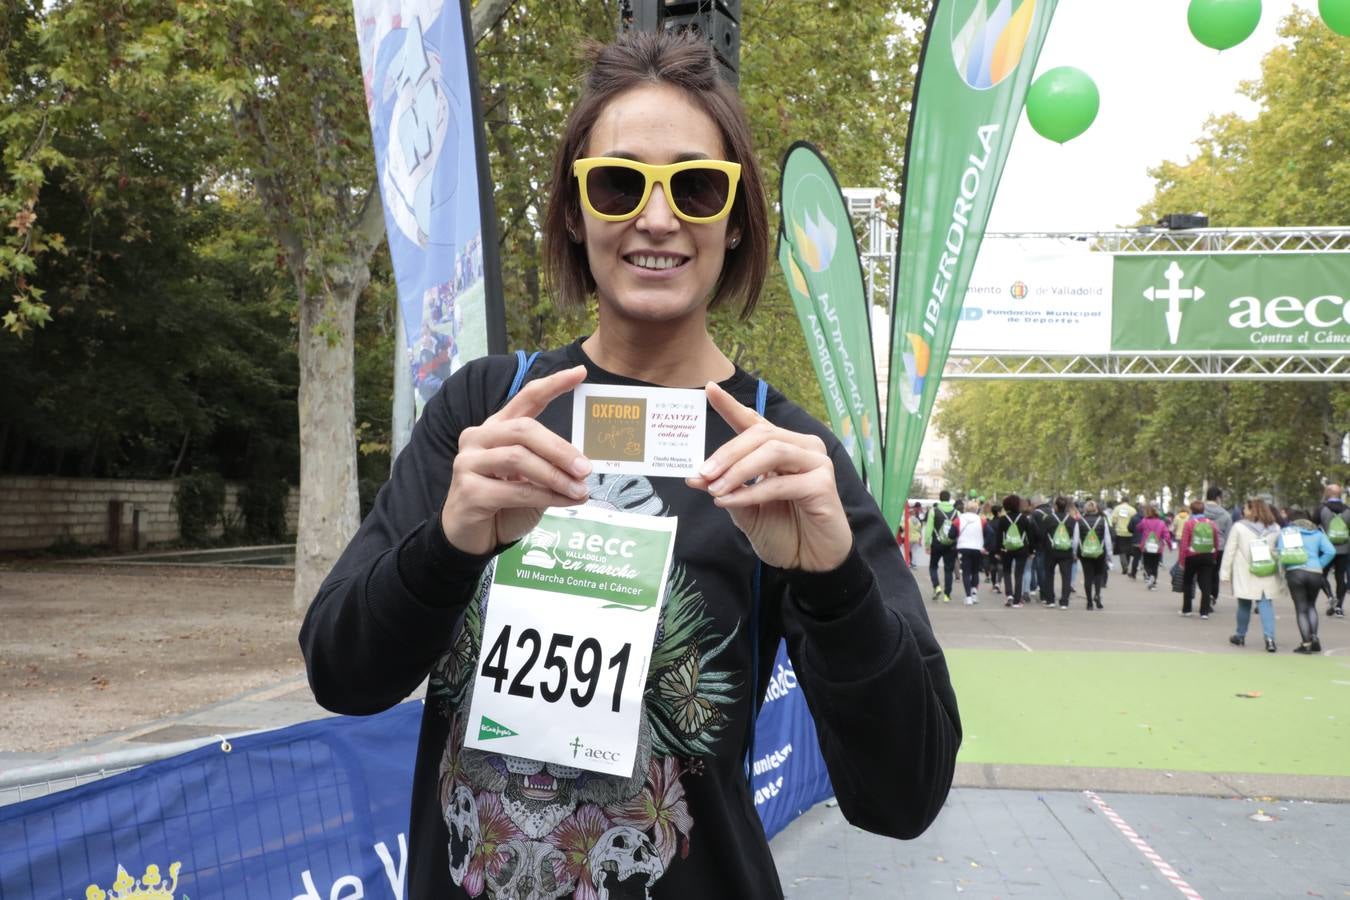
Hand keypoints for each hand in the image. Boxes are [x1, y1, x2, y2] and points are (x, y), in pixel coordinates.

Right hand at [441, 365, 591, 555]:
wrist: (471, 537)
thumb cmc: (503, 504)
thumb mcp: (531, 480)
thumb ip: (550, 466)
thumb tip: (583, 467)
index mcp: (496, 428)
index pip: (526, 398)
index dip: (553, 384)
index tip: (581, 373)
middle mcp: (478, 438)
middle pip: (524, 430)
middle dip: (559, 448)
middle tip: (585, 468)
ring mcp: (468, 462)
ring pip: (518, 459)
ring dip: (554, 476)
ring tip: (579, 490)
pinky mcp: (468, 490)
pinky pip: (514, 490)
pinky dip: (545, 496)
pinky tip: (564, 502)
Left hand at [686, 382, 851, 571]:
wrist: (810, 562)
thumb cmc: (782, 531)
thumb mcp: (745, 509)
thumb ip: (724, 489)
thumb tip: (693, 477)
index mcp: (781, 448)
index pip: (754, 422)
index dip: (731, 406)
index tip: (710, 389)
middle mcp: (801, 448)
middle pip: (760, 435)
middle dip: (727, 452)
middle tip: (703, 474)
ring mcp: (816, 463)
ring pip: (771, 451)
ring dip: (738, 470)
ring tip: (716, 490)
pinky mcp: (823, 484)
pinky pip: (780, 482)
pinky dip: (752, 492)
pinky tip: (732, 502)